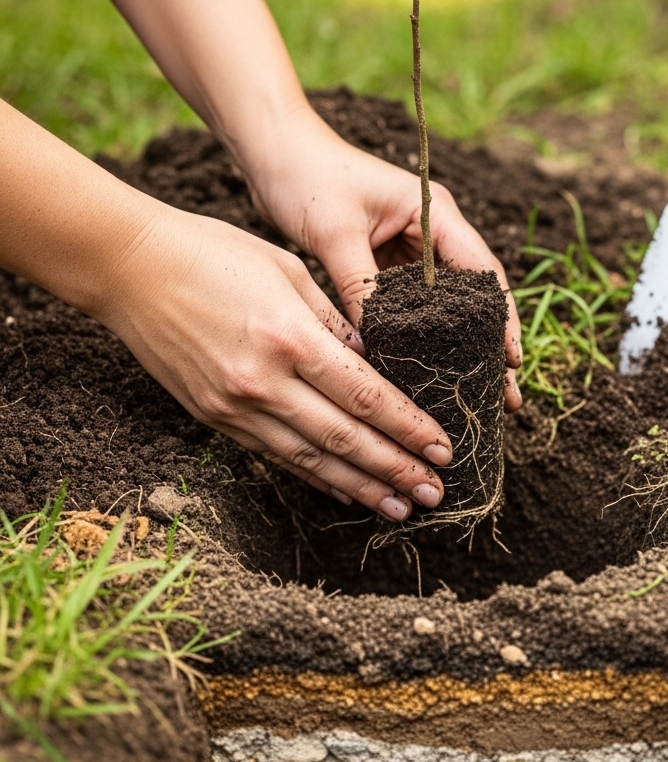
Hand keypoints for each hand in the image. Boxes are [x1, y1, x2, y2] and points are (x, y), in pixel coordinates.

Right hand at [100, 200, 452, 520]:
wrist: (130, 268)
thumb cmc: (215, 255)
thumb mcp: (289, 272)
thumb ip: (336, 322)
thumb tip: (378, 363)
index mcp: (290, 337)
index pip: (365, 395)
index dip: (408, 427)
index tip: (443, 447)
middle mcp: (264, 381)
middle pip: (345, 437)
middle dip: (396, 468)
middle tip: (436, 492)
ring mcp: (235, 406)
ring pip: (312, 459)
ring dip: (361, 487)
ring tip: (401, 507)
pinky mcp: (215, 417)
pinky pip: (276, 455)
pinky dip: (315, 477)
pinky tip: (345, 491)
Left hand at [240, 103, 523, 409]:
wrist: (274, 150)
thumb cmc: (307, 177)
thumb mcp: (336, 235)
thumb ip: (359, 287)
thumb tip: (375, 347)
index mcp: (434, 211)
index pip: (483, 270)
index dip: (501, 317)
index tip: (512, 360)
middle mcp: (432, 227)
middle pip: (473, 290)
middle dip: (489, 339)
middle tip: (504, 389)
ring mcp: (412, 242)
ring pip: (445, 300)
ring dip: (458, 339)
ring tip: (475, 386)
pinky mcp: (389, 256)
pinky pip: (414, 300)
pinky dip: (422, 330)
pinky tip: (427, 362)